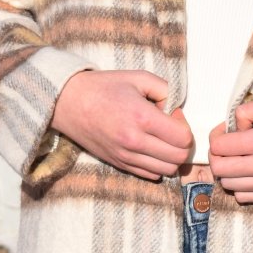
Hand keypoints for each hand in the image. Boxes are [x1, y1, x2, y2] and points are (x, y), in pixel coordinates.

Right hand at [51, 69, 193, 180]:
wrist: (68, 102)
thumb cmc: (103, 87)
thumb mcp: (138, 78)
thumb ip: (165, 90)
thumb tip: (176, 110)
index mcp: (142, 118)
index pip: (183, 138)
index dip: (184, 126)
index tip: (173, 115)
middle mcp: (135, 142)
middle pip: (178, 157)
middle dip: (181, 143)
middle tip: (170, 128)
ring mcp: (126, 156)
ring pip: (167, 170)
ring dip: (170, 156)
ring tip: (160, 139)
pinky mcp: (119, 164)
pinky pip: (150, 175)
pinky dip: (157, 164)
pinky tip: (149, 148)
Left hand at [208, 98, 252, 203]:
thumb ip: (248, 110)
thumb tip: (232, 127)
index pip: (219, 147)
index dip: (217, 135)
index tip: (226, 130)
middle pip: (219, 169)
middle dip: (217, 155)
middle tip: (228, 145)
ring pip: (228, 185)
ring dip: (227, 171)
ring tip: (239, 158)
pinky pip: (243, 198)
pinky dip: (240, 186)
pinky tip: (249, 173)